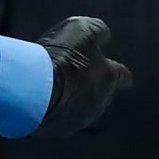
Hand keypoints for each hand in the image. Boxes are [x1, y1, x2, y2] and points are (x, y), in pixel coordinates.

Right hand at [30, 16, 132, 137]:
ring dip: (76, 99)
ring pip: (84, 108)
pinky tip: (46, 100)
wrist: (34, 89)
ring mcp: (80, 119)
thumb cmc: (61, 57)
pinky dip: (58, 111)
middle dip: (94, 86)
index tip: (122, 76)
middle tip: (78, 76)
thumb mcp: (82, 29)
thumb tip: (105, 35)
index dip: (121, 74)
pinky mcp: (60, 130)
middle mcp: (100, 102)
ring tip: (59, 88)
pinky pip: (63, 118)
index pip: (123, 76)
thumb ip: (98, 31)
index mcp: (109, 78)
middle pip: (103, 94)